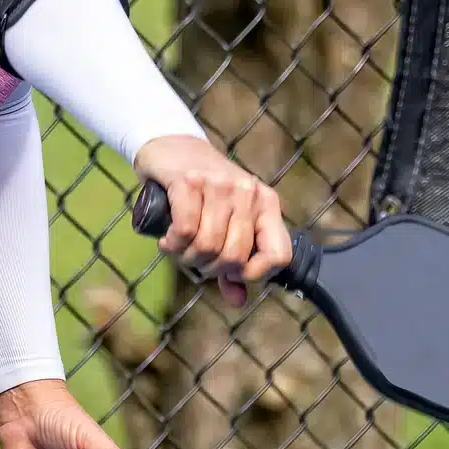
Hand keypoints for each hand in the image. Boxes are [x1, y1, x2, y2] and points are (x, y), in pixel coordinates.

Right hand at [133, 135, 292, 306]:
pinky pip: (185, 231)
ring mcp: (220, 184)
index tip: (231, 274)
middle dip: (210, 268)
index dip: (255, 275)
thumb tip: (238, 301)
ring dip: (188, 257)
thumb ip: (233, 263)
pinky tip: (168, 240)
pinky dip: (173, 244)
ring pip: (208, 246)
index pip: (279, 255)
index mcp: (266, 204)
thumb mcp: (223, 225)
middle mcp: (248, 192)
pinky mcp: (189, 181)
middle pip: (236, 257)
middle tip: (195, 259)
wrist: (171, 147)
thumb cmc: (201, 195)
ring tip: (179, 248)